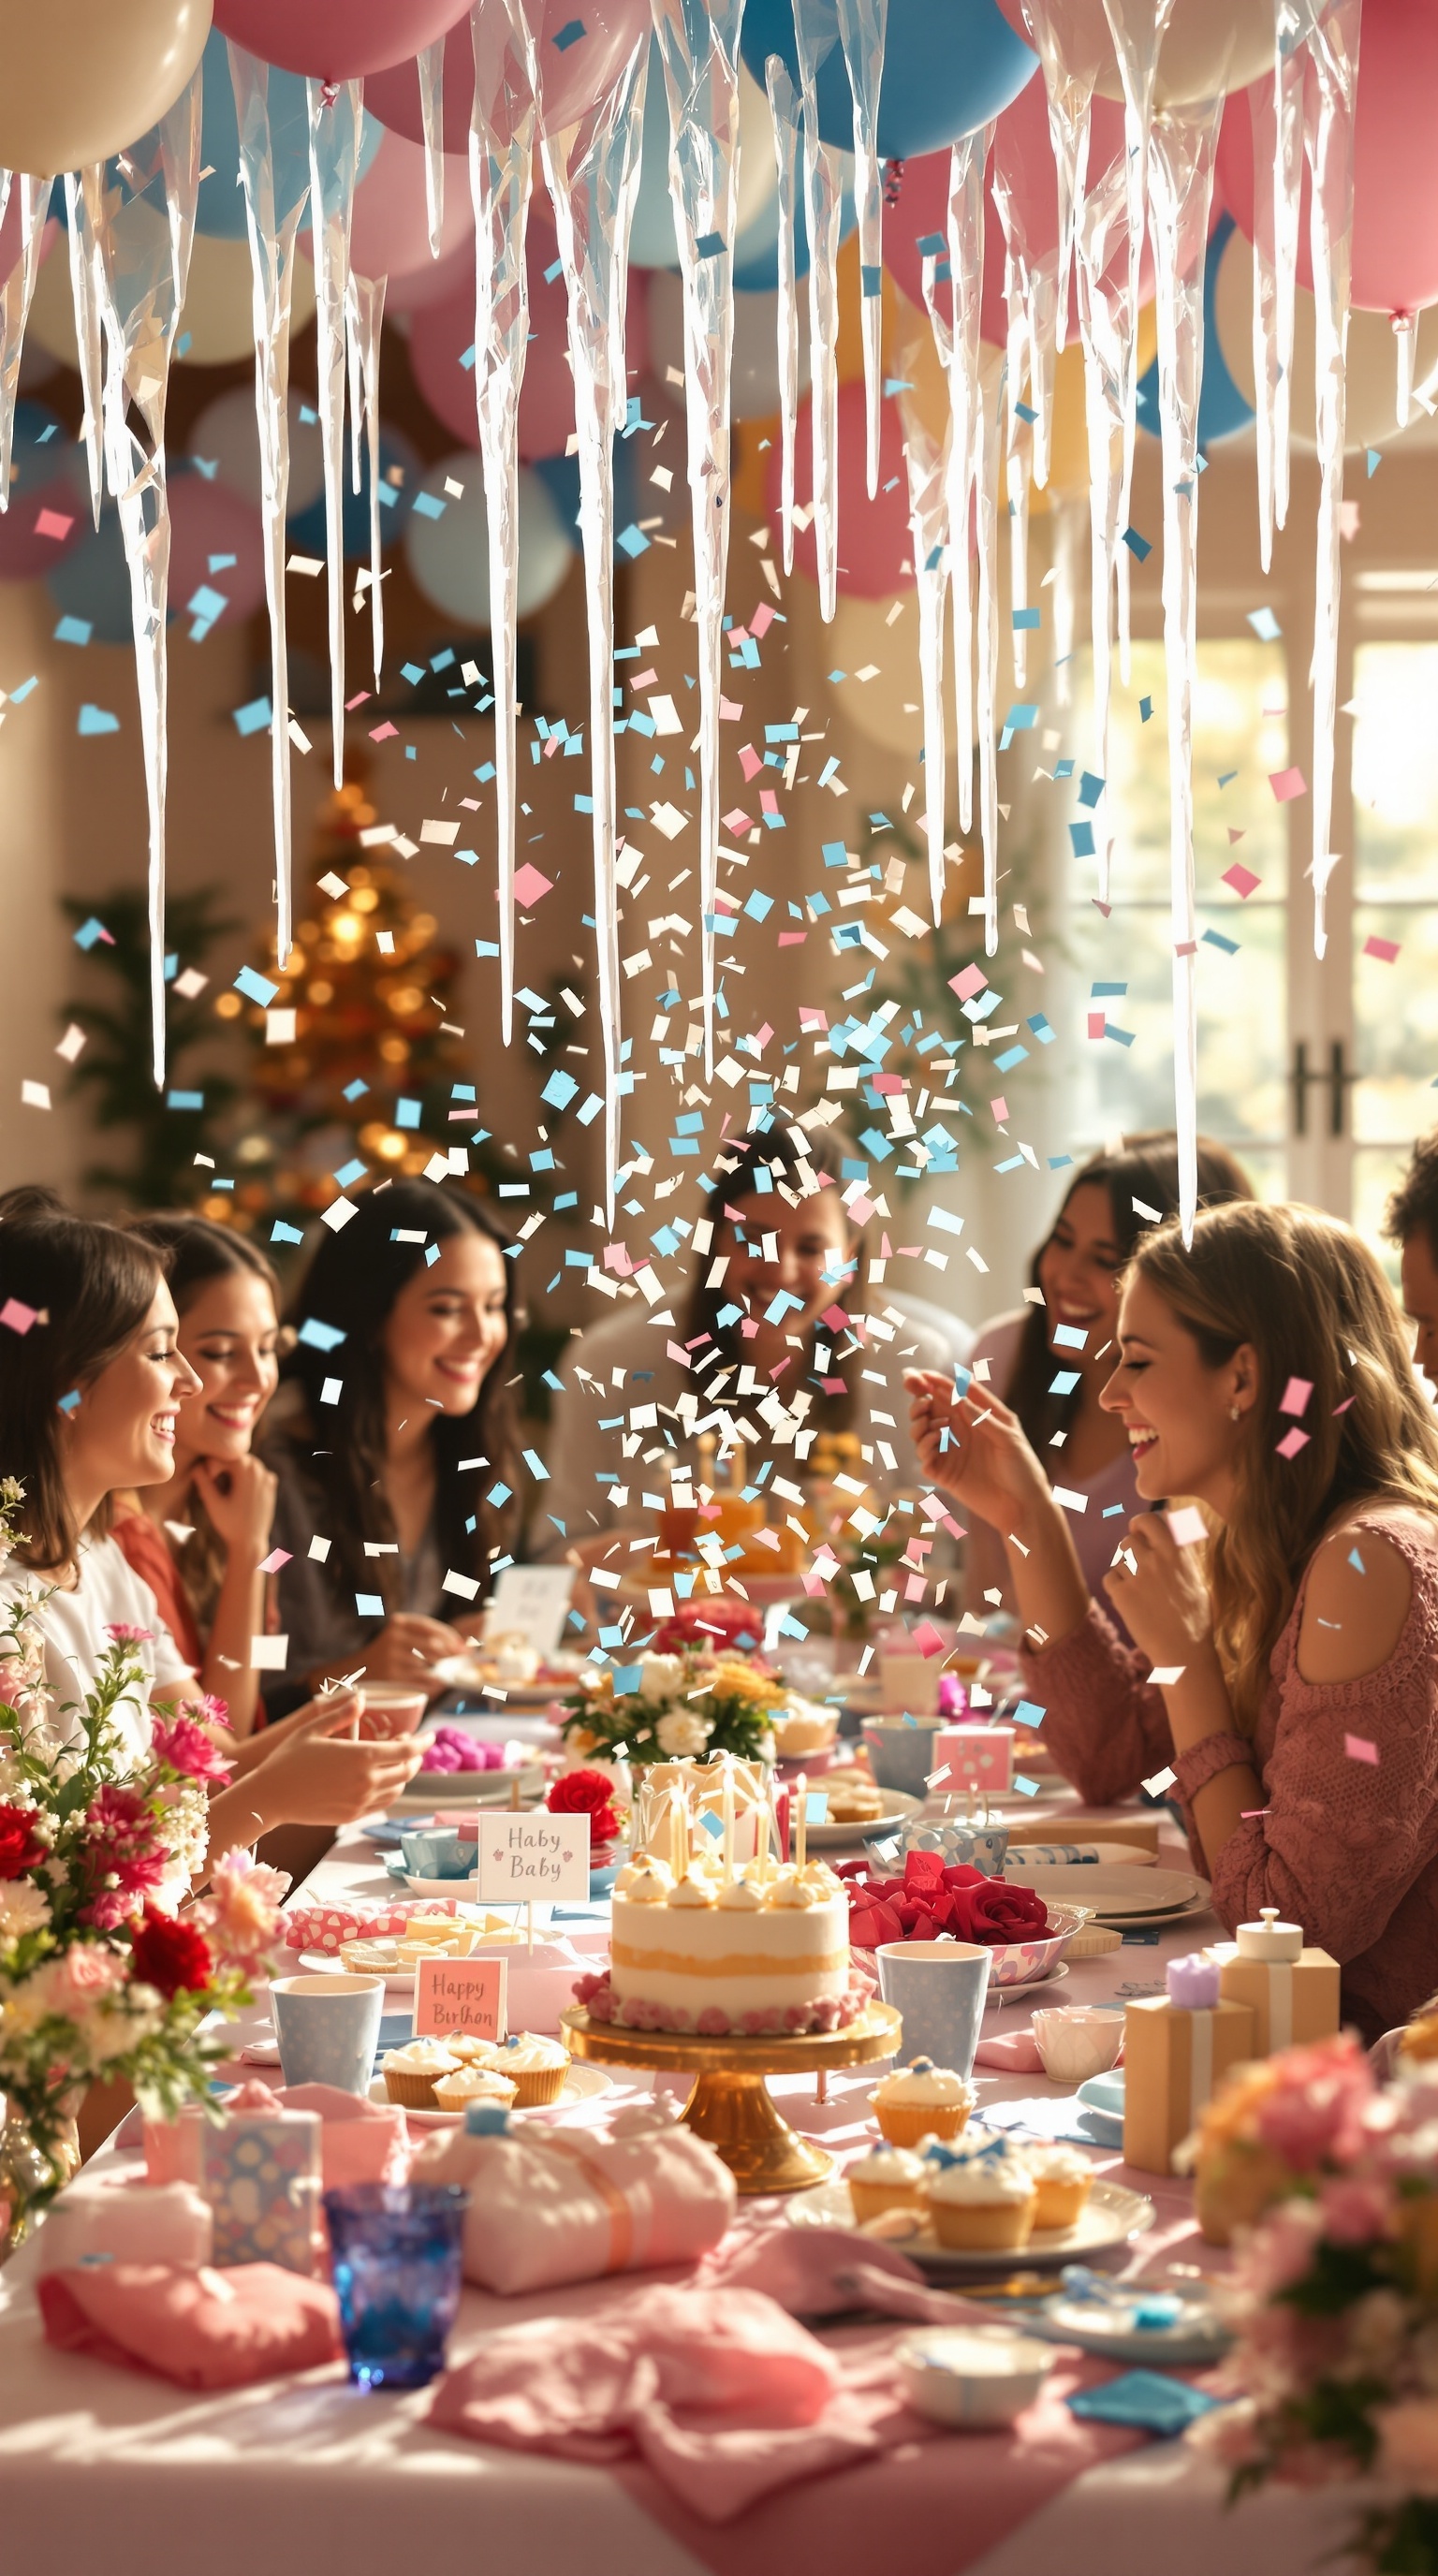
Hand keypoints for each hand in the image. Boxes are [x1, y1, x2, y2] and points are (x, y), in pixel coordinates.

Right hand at [192, 1453, 277, 1565]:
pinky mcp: (271, 1485)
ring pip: (244, 1465)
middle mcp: (260, 1469)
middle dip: (221, 1469)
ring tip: (223, 1492)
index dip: (210, 1467)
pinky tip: (236, 1495)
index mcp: (247, 1469)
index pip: (222, 1455)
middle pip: (234, 1459)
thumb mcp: (212, 1502)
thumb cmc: (230, 1524)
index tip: (206, 1484)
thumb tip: (195, 1465)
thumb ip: (202, 1480)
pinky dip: (243, 1479)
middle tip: (212, 1488)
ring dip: (231, 1474)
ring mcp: (268, 1476)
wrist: (251, 1543)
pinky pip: (253, 1474)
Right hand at [248, 1687, 423, 1827]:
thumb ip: (341, 1714)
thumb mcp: (313, 1729)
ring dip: (405, 1775)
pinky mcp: (352, 1815)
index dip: (423, 1743)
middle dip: (416, 1758)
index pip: (406, 1750)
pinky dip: (391, 1791)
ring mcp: (360, 1801)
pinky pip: (382, 1803)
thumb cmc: (288, 1760)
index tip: (430, 1736)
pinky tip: (385, 1781)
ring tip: (401, 1763)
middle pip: (407, 1770)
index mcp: (360, 1757)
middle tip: (413, 1746)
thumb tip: (362, 1698)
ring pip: (397, 1789)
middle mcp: (365, 1781)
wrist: (271, 1797)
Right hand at [355, 1614, 468, 1691]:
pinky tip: (438, 1682)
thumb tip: (463, 1645)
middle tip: (463, 1659)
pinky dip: (435, 1682)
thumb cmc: (389, 1652)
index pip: (429, 1626)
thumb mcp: (402, 1636)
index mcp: (397, 1623)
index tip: (463, 1644)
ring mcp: (392, 1659)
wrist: (358, 1671)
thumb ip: (428, 1636)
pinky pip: (422, 1680)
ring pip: (429, 1664)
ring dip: (444, 1669)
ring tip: (450, 1671)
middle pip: (433, 1645)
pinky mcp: (393, 1678)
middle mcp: (394, 1638)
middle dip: (451, 1653)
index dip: (449, 1636)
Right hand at [903, 1368, 1051, 1535]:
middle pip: (930, 1409)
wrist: (1023, 1507)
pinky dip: (924, 1445)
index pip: (951, 1393)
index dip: (934, 1382)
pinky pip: (924, 1456)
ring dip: (919, 1422)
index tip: (919, 1375)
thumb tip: (959, 1398)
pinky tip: (935, 1439)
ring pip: (921, 1430)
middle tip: (921, 1401)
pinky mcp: (944, 1473)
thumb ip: (983, 1418)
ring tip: (931, 1423)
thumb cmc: (1023, 1469)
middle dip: (918, 1400)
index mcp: (977, 1417)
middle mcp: (960, 1431)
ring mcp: (950, 1452)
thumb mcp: (1009, 1438)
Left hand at [1102, 1515, 1214, 1668]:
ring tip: (1141, 1591)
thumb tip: (1174, 1526)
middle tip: (1136, 1563)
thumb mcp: (1197, 1579)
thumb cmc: (1195, 1618)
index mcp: (1178, 1553)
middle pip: (1129, 1537)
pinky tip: (1131, 1602)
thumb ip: (1182, 1553)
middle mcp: (1157, 1559)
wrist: (1184, 1652)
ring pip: (1119, 1558)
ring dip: (1126, 1570)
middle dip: (1131, 1548)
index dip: (1143, 1524)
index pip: (1152, 1519)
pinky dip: (1116, 1588)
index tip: (1142, 1532)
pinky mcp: (1122, 1593)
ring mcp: (1138, 1575)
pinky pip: (1110, 1578)